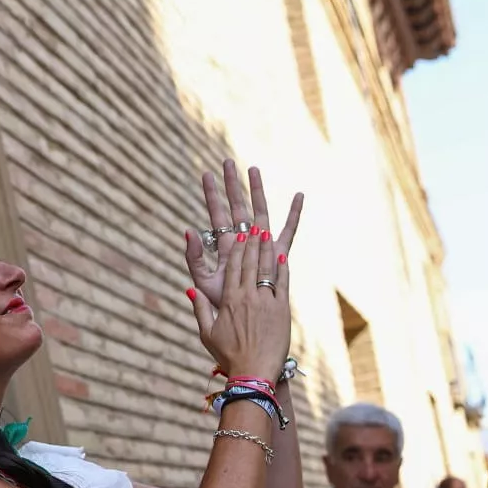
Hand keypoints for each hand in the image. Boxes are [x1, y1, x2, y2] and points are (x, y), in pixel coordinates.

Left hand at [186, 162, 303, 309]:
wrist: (243, 325)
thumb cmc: (222, 307)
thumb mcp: (203, 282)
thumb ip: (194, 257)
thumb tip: (188, 230)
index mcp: (225, 248)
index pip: (217, 215)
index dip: (211, 196)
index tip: (206, 174)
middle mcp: (244, 244)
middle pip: (237, 208)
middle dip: (232, 185)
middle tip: (227, 162)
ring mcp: (262, 247)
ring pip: (260, 213)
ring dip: (257, 191)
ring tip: (253, 168)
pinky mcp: (278, 255)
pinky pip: (288, 231)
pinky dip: (293, 214)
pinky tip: (299, 196)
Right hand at [189, 231, 290, 377]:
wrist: (253, 373)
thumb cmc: (229, 356)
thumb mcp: (207, 333)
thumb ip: (200, 308)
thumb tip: (190, 289)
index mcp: (229, 300)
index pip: (233, 267)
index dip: (237, 249)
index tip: (240, 235)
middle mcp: (247, 297)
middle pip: (250, 262)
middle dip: (252, 242)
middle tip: (254, 225)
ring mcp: (266, 302)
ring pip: (266, 269)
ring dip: (266, 249)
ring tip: (267, 233)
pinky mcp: (282, 311)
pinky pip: (282, 284)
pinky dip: (282, 269)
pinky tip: (283, 255)